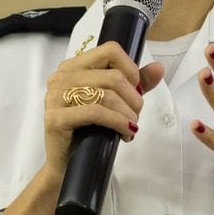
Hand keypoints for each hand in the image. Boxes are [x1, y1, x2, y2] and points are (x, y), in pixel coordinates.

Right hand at [43, 44, 165, 180]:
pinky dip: (117, 122)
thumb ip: (135, 84)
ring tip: (130, 127)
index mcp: (73, 67)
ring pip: (107, 94)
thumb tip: (158, 68)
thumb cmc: (89, 131)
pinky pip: (96, 113)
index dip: (131, 70)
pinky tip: (125, 133)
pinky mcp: (56, 118)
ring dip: (128, 113)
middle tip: (135, 116)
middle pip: (113, 76)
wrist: (67, 164)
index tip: (136, 90)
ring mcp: (55, 97)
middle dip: (133, 99)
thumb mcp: (115, 103)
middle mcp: (60, 77)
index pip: (110, 50)